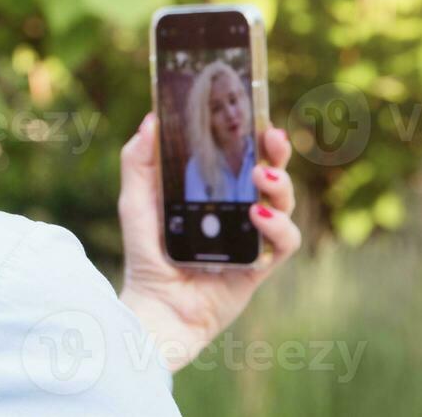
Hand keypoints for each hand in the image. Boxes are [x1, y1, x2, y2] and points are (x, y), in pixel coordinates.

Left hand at [116, 113, 300, 370]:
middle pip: (271, 172)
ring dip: (280, 185)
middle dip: (277, 151)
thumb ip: (138, 161)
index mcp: (214, 189)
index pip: (240, 155)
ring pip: (284, 202)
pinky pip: (286, 241)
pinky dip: (277, 225)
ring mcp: (253, 236)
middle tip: (271, 136)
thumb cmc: (146, 253)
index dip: (252, 134)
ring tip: (260, 177)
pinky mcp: (262, 264)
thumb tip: (150, 120)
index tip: (255, 113)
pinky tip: (257, 215)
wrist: (157, 307)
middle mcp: (238, 209)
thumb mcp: (135, 201)